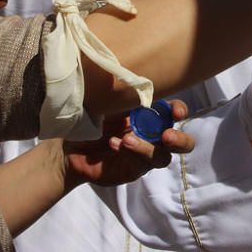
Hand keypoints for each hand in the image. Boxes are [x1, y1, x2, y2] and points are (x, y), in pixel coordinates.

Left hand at [63, 99, 193, 187]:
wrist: (69, 142)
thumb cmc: (92, 116)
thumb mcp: (110, 100)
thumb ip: (128, 94)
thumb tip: (139, 81)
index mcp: (152, 115)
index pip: (174, 112)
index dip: (180, 111)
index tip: (175, 112)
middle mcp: (153, 136)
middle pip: (182, 144)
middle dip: (180, 140)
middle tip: (167, 136)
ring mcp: (144, 155)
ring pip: (162, 157)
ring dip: (147, 148)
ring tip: (126, 139)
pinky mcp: (133, 170)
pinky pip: (140, 165)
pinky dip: (129, 153)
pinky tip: (114, 144)